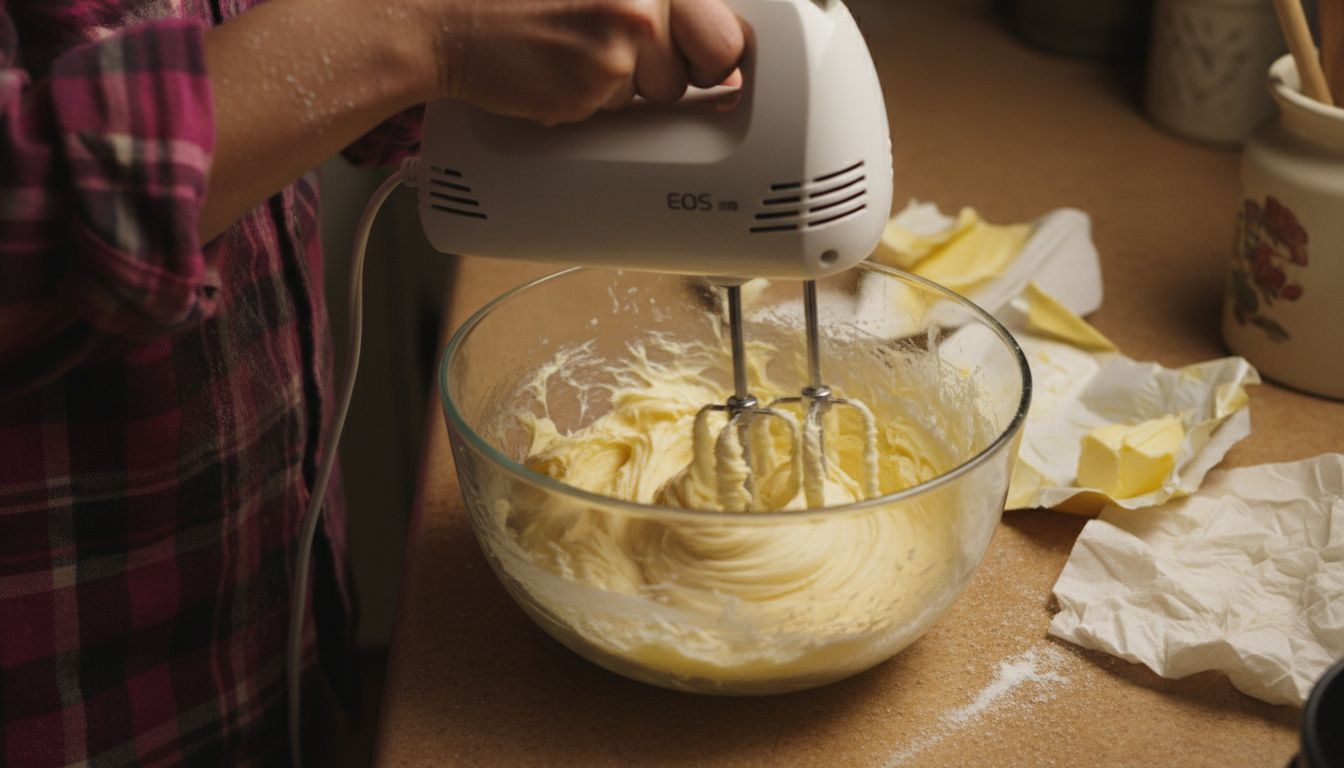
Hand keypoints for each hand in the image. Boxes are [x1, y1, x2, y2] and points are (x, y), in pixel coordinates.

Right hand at [418, 0, 745, 124]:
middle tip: (629, 53)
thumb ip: (650, 3)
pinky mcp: (590, 87)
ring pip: (658, 92)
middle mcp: (640, 0)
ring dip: (624, 83)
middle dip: (676, 66)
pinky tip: (554, 69)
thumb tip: (721, 54)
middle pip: (704, 64)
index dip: (716, 50)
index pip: (725, 29)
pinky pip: (615, 112)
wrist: (441, 18)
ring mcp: (618, 44)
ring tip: (571, 49)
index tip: (709, 60)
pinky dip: (588, 99)